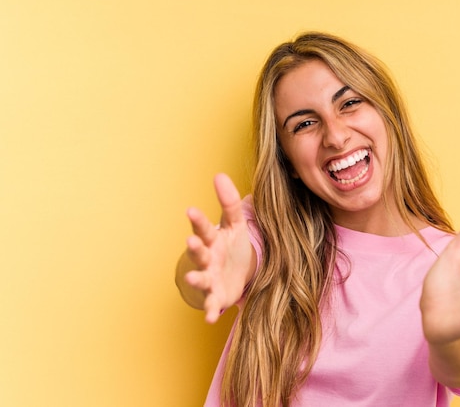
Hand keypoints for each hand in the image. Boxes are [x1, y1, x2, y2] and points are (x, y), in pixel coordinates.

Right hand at [184, 174, 254, 322]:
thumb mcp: (235, 223)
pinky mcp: (217, 296)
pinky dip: (211, 310)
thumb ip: (229, 202)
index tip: (190, 210)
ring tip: (193, 278)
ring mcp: (210, 278)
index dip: (197, 220)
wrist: (237, 273)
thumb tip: (220, 174)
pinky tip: (211, 317)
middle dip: (195, 247)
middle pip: (199, 252)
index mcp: (212, 239)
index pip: (204, 228)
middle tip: (191, 241)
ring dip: (196, 278)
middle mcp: (207, 258)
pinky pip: (212, 304)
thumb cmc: (232, 245)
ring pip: (201, 278)